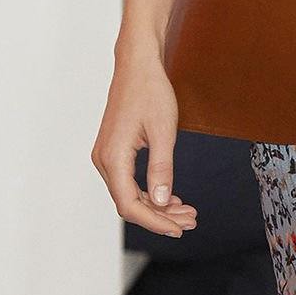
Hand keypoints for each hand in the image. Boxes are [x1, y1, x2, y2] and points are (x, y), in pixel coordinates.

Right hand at [92, 41, 196, 239]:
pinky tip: (171, 197)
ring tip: (186, 212)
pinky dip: (150, 192)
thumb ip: (162, 169)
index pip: (130, 204)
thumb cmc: (151, 92)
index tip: (178, 229)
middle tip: (190, 221)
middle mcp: (104, 160)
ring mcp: (107, 156)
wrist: (138, 65)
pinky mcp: (114, 152)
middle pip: (129, 203)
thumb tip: (160, 202)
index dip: (154, 221)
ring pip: (130, 194)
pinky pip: (129, 182)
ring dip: (157, 206)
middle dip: (160, 216)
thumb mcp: (163, 132)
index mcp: (113, 157)